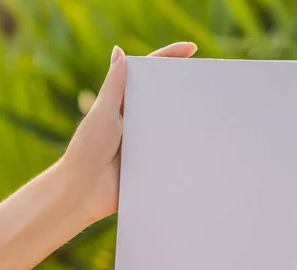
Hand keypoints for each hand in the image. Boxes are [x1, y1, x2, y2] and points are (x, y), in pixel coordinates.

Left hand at [60, 42, 197, 223]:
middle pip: (164, 98)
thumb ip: (114, 86)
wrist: (84, 192)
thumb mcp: (103, 114)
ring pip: (172, 126)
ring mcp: (146, 143)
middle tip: (209, 81)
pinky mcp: (152, 163)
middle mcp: (137, 121)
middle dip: (185, 88)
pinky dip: (186, 148)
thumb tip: (119, 52)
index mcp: (124, 104)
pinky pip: (173, 153)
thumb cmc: (87, 150)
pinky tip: (203, 144)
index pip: (148, 74)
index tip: (191, 50)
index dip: (168, 58)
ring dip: (189, 120)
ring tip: (212, 112)